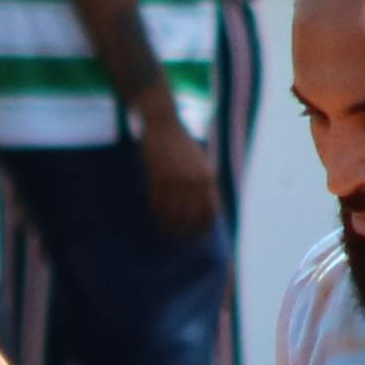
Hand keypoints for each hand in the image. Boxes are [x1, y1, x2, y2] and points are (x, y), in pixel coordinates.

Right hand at [135, 94, 216, 237]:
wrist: (163, 124)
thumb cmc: (181, 144)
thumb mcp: (200, 161)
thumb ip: (204, 182)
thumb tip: (206, 207)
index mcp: (209, 176)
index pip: (210, 210)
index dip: (204, 226)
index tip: (197, 236)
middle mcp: (195, 180)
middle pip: (192, 216)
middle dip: (186, 231)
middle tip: (179, 240)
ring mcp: (177, 179)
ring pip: (174, 213)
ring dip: (169, 226)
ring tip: (165, 232)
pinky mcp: (159, 177)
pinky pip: (158, 203)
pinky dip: (156, 213)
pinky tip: (154, 217)